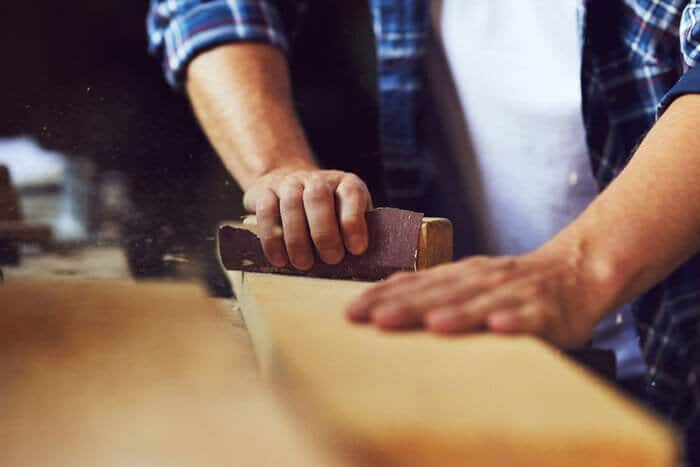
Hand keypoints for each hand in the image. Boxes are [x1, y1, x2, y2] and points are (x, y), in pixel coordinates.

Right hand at [243, 168, 371, 269]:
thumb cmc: (327, 212)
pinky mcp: (264, 191)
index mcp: (345, 183)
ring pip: (291, 204)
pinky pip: (266, 212)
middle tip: (331, 260)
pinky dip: (272, 239)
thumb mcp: (348, 216)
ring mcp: (289, 182)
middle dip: (325, 233)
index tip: (356, 250)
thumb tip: (364, 261)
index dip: (354, 222)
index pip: (351, 194)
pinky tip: (279, 259)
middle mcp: (317, 179)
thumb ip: (357, 231)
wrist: (289, 185)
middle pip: (318, 198)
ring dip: (297, 238)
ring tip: (304, 264)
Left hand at [346, 250, 612, 348]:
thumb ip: (434, 290)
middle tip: (373, 319)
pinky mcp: (545, 311)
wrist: (575, 269)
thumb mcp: (469, 280)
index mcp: (460, 274)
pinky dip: (515, 321)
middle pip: (439, 293)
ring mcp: (512, 294)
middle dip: (405, 306)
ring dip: (456, 313)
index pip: (414, 284)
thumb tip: (384, 302)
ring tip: (432, 324)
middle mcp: (481, 280)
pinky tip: (500, 328)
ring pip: (480, 304)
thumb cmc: (513, 283)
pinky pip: (529, 317)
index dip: (382, 296)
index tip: (351, 312)